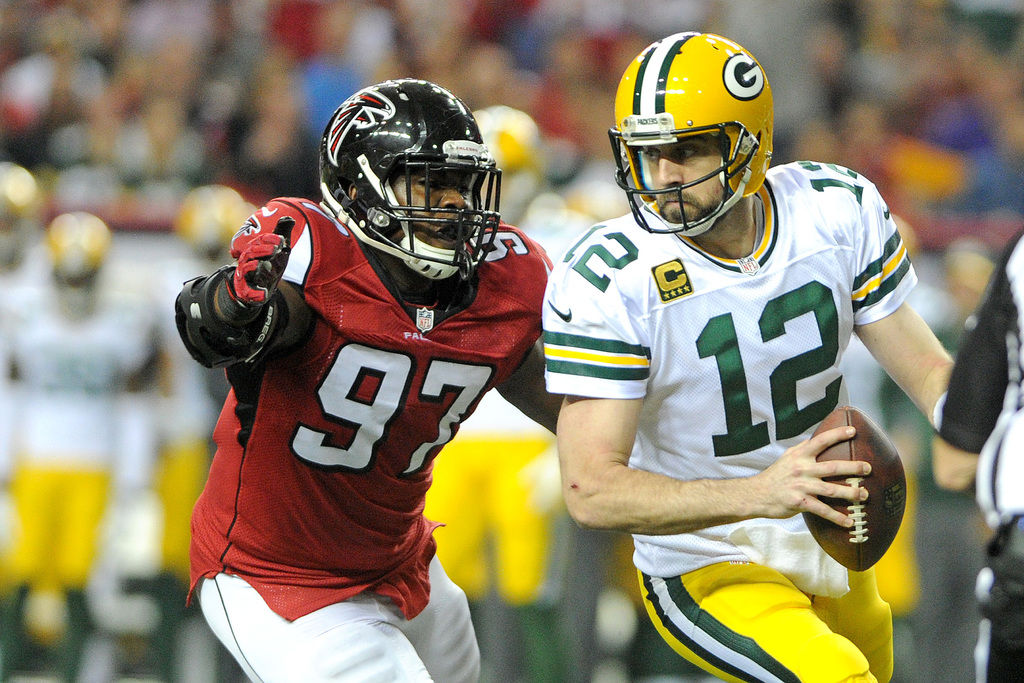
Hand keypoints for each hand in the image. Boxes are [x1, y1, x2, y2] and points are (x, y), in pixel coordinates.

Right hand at [229, 216, 293, 305]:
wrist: (255, 289)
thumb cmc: (267, 266)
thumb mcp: (277, 252)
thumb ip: (281, 234)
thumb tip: (290, 218)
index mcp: (255, 249)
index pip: (260, 240)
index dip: (270, 239)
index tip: (281, 240)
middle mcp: (247, 260)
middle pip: (251, 252)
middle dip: (262, 250)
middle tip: (275, 249)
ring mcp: (245, 275)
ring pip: (247, 268)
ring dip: (257, 267)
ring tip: (266, 266)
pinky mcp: (246, 291)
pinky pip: (248, 291)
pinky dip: (255, 293)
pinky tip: (263, 293)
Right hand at [753, 425, 869, 527]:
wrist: (757, 494)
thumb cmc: (776, 475)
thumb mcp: (788, 457)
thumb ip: (804, 450)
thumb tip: (820, 440)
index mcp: (800, 455)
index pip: (821, 441)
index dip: (837, 434)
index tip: (853, 431)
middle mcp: (802, 469)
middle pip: (833, 467)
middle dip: (853, 467)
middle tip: (868, 468)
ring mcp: (801, 486)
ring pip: (831, 490)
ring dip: (850, 493)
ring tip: (864, 495)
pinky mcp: (799, 502)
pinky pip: (822, 510)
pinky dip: (837, 517)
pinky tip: (849, 521)